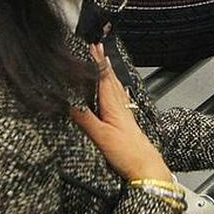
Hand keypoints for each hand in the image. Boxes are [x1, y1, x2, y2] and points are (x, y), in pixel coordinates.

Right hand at [71, 43, 172, 182]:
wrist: (145, 166)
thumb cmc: (126, 152)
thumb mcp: (100, 136)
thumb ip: (84, 118)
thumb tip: (68, 102)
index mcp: (113, 104)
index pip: (104, 77)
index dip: (97, 62)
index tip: (91, 47)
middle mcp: (120, 105)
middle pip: (110, 78)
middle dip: (102, 62)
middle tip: (96, 47)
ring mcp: (124, 112)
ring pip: (115, 86)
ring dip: (108, 72)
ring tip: (104, 61)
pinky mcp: (125, 120)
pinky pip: (118, 97)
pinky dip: (113, 87)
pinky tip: (116, 89)